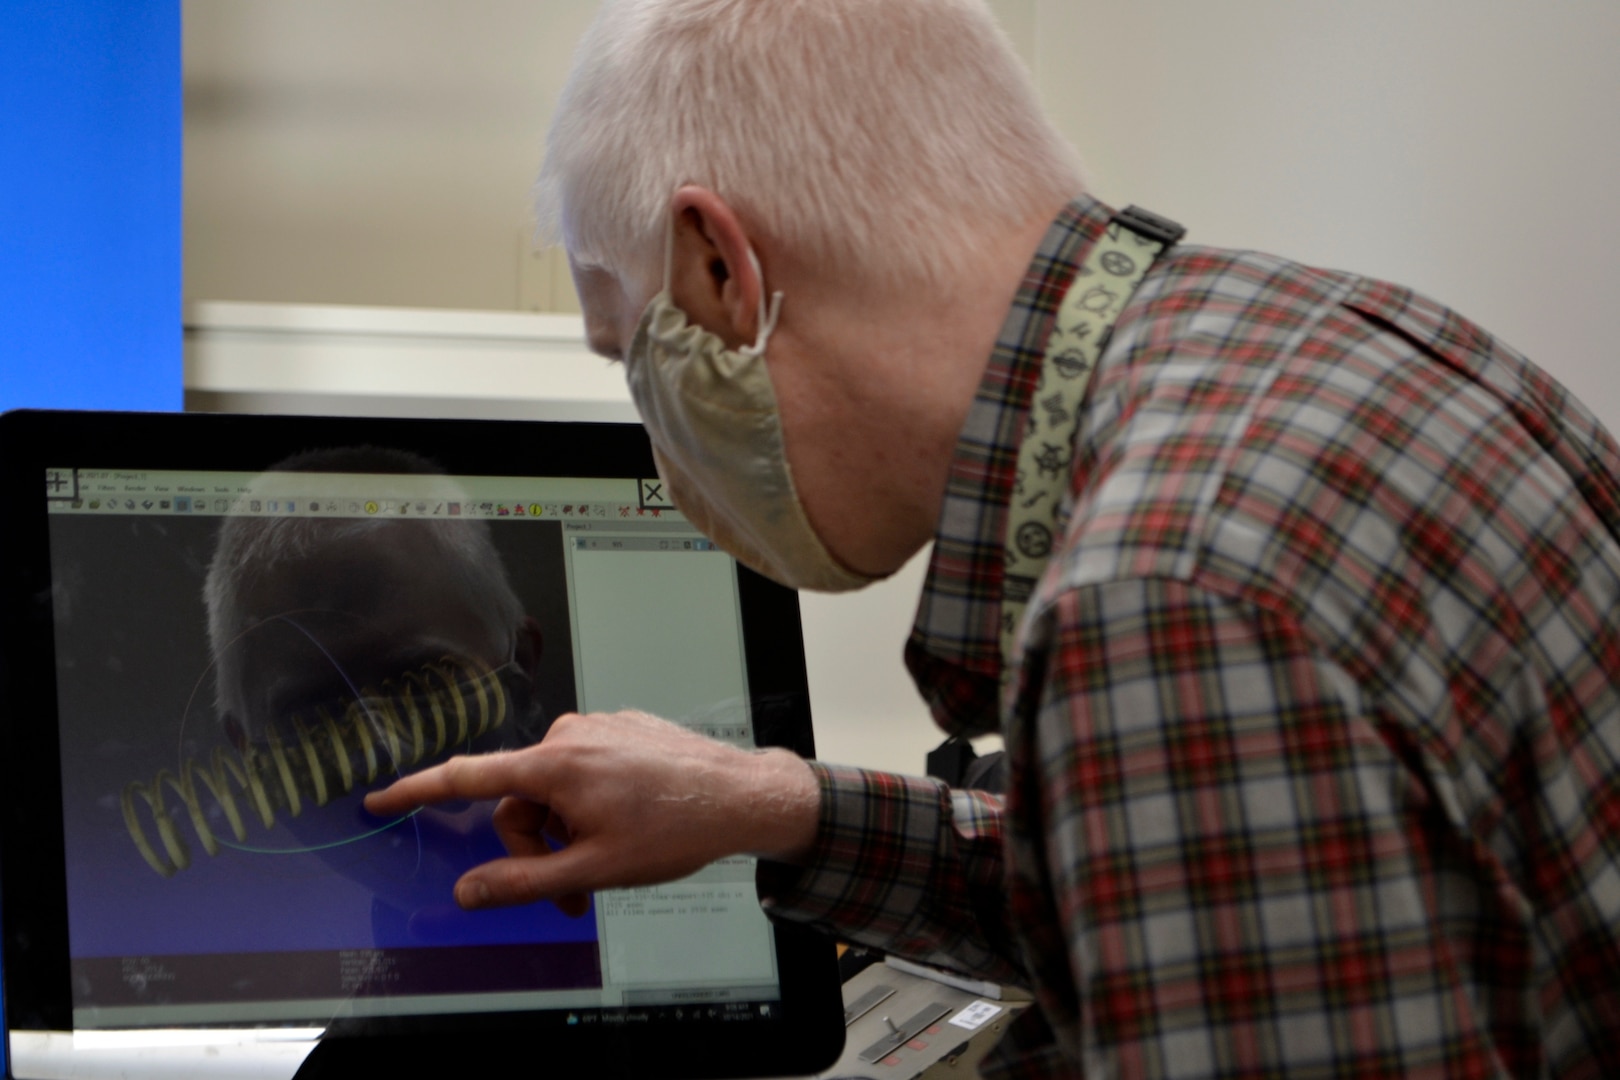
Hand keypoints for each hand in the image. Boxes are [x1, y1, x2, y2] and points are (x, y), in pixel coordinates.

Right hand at [363, 710, 819, 912]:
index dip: (416, 791)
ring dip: (566, 829)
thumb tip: (468, 891)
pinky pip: (584, 771)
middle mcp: (569, 736)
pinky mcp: (621, 729)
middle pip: (518, 801)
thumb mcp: (594, 869)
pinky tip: (630, 820)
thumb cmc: (676, 828)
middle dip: (536, 848)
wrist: (741, 795)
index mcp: (554, 765)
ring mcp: (598, 729)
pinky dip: (591, 803)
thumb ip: (523, 881)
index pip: (466, 778)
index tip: (379, 799)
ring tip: (608, 858)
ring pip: (553, 790)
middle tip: (573, 891)